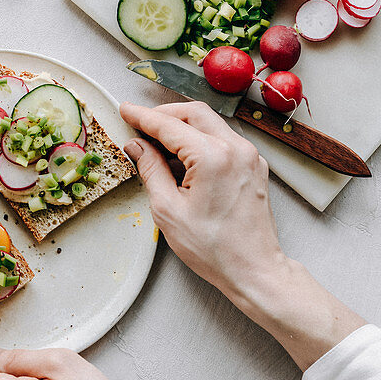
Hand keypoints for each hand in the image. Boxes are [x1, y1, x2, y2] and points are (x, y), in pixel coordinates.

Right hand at [119, 100, 283, 299]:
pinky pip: (224, 140)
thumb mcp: (168, 210)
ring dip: (184, 126)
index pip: (170, 126)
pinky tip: (185, 156)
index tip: (126, 111)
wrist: (253, 269)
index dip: (143, 117)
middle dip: (164, 115)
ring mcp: (249, 156)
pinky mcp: (254, 166)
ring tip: (159, 142)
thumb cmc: (213, 248)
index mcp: (213, 157)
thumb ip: (150, 170)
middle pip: (194, 114)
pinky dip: (201, 139)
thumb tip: (137, 147)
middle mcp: (236, 149)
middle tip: (140, 123)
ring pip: (211, 124)